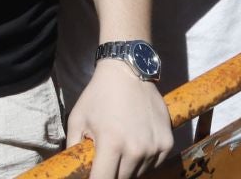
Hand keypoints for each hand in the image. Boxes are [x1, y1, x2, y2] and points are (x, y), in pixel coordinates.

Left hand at [67, 61, 172, 178]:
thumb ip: (74, 149)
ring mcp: (154, 148)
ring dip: (127, 168)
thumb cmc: (98, 95)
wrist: (128, 72)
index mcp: (111, 144)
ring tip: (120, 147)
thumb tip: (75, 170)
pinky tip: (134, 144)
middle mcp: (136, 149)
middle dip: (110, 173)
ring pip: (138, 174)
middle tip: (105, 158)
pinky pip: (153, 165)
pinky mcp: (167, 144)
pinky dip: (143, 161)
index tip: (92, 177)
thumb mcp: (77, 119)